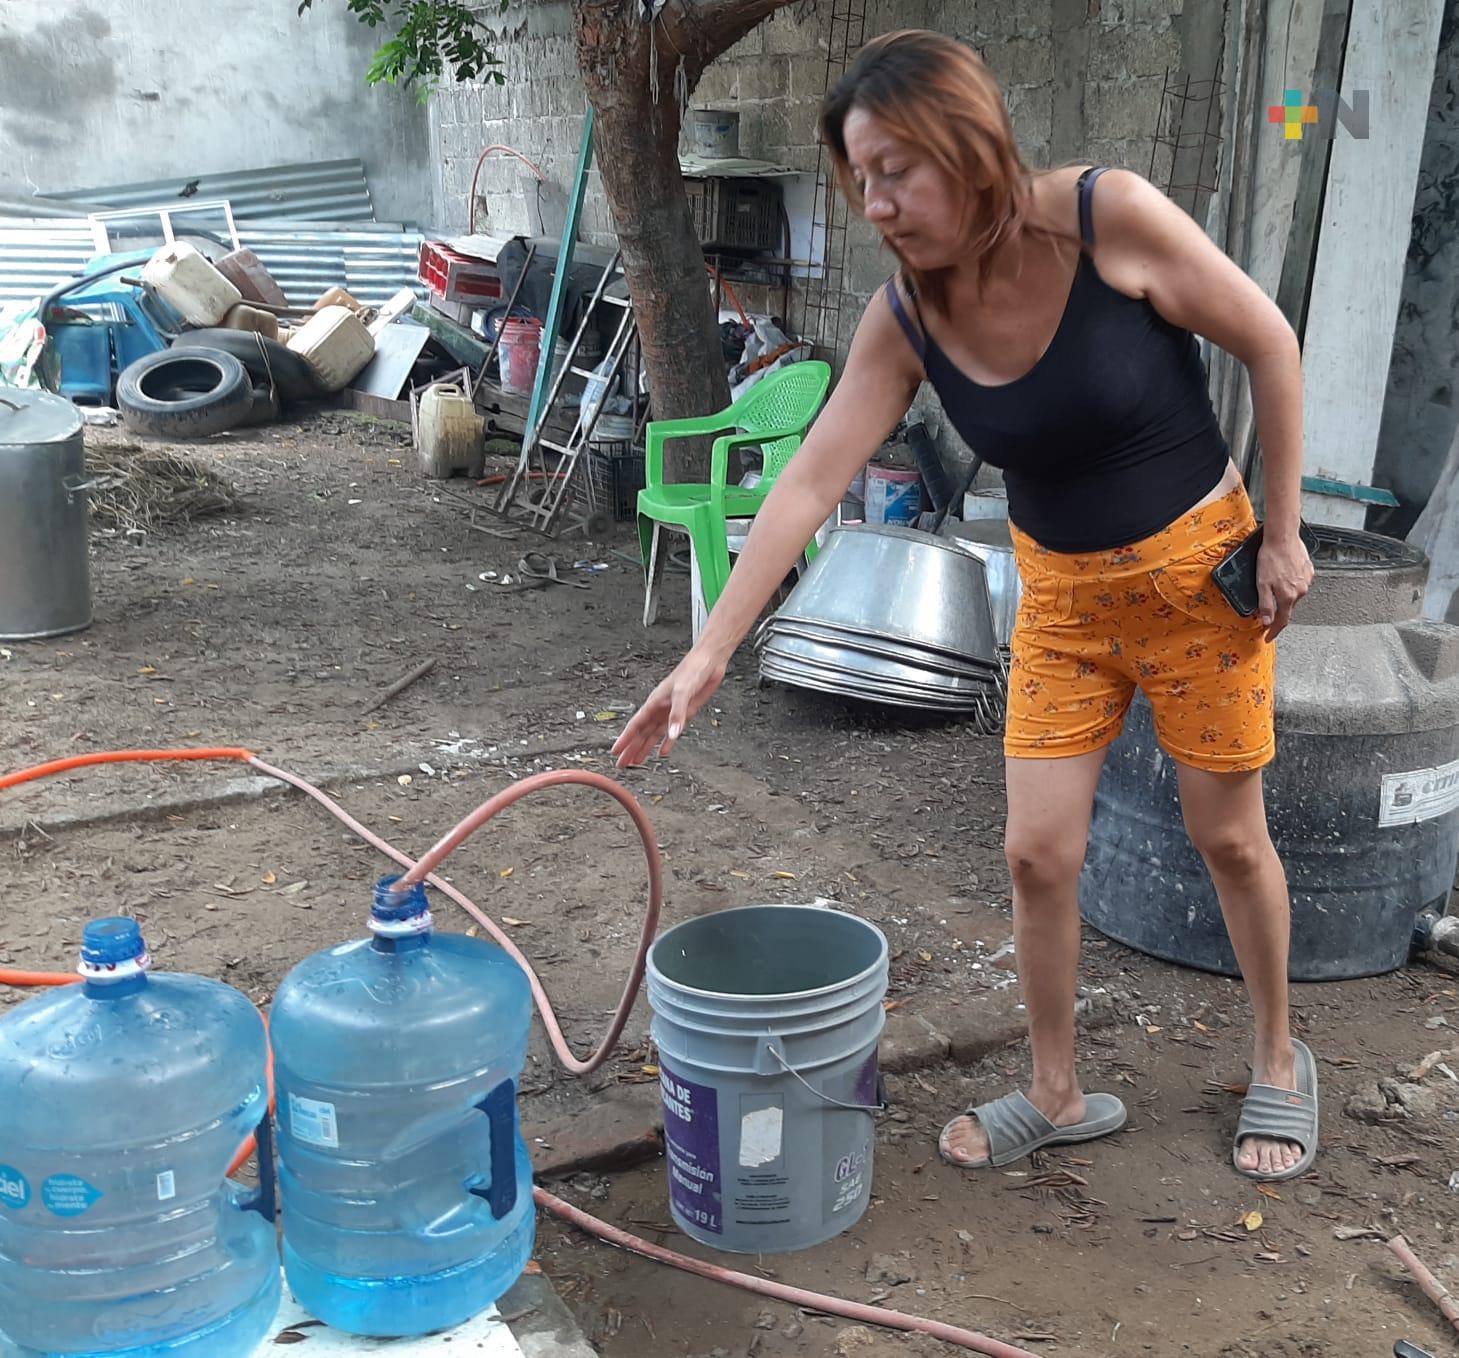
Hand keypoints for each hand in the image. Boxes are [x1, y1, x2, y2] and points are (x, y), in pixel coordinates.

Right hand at [613, 644, 729, 766]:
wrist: (709, 662)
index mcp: (655, 702)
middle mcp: (660, 709)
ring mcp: (671, 712)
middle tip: (622, 763)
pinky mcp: (684, 713)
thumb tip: (672, 734)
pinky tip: (662, 752)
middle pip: (642, 733)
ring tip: (637, 761)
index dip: (625, 739)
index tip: (615, 751)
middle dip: (631, 748)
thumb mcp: (683, 692)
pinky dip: (666, 743)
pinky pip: (671, 732)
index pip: (636, 725)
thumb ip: (677, 714)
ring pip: (653, 734)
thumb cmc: (692, 670)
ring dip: (645, 748)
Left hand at [1256, 532, 1313, 640]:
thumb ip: (1265, 604)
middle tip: (1266, 615)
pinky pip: (1299, 583)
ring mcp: (1306, 581)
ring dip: (1284, 597)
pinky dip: (1291, 584)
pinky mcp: (1309, 571)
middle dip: (1278, 613)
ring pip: (1294, 596)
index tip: (1268, 637)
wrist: (1283, 537)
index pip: (1281, 620)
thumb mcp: (1262, 583)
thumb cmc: (1270, 557)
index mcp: (1287, 596)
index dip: (1274, 631)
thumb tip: (1267, 621)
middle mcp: (1300, 591)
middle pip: (1287, 608)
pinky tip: (1284, 576)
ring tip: (1274, 588)